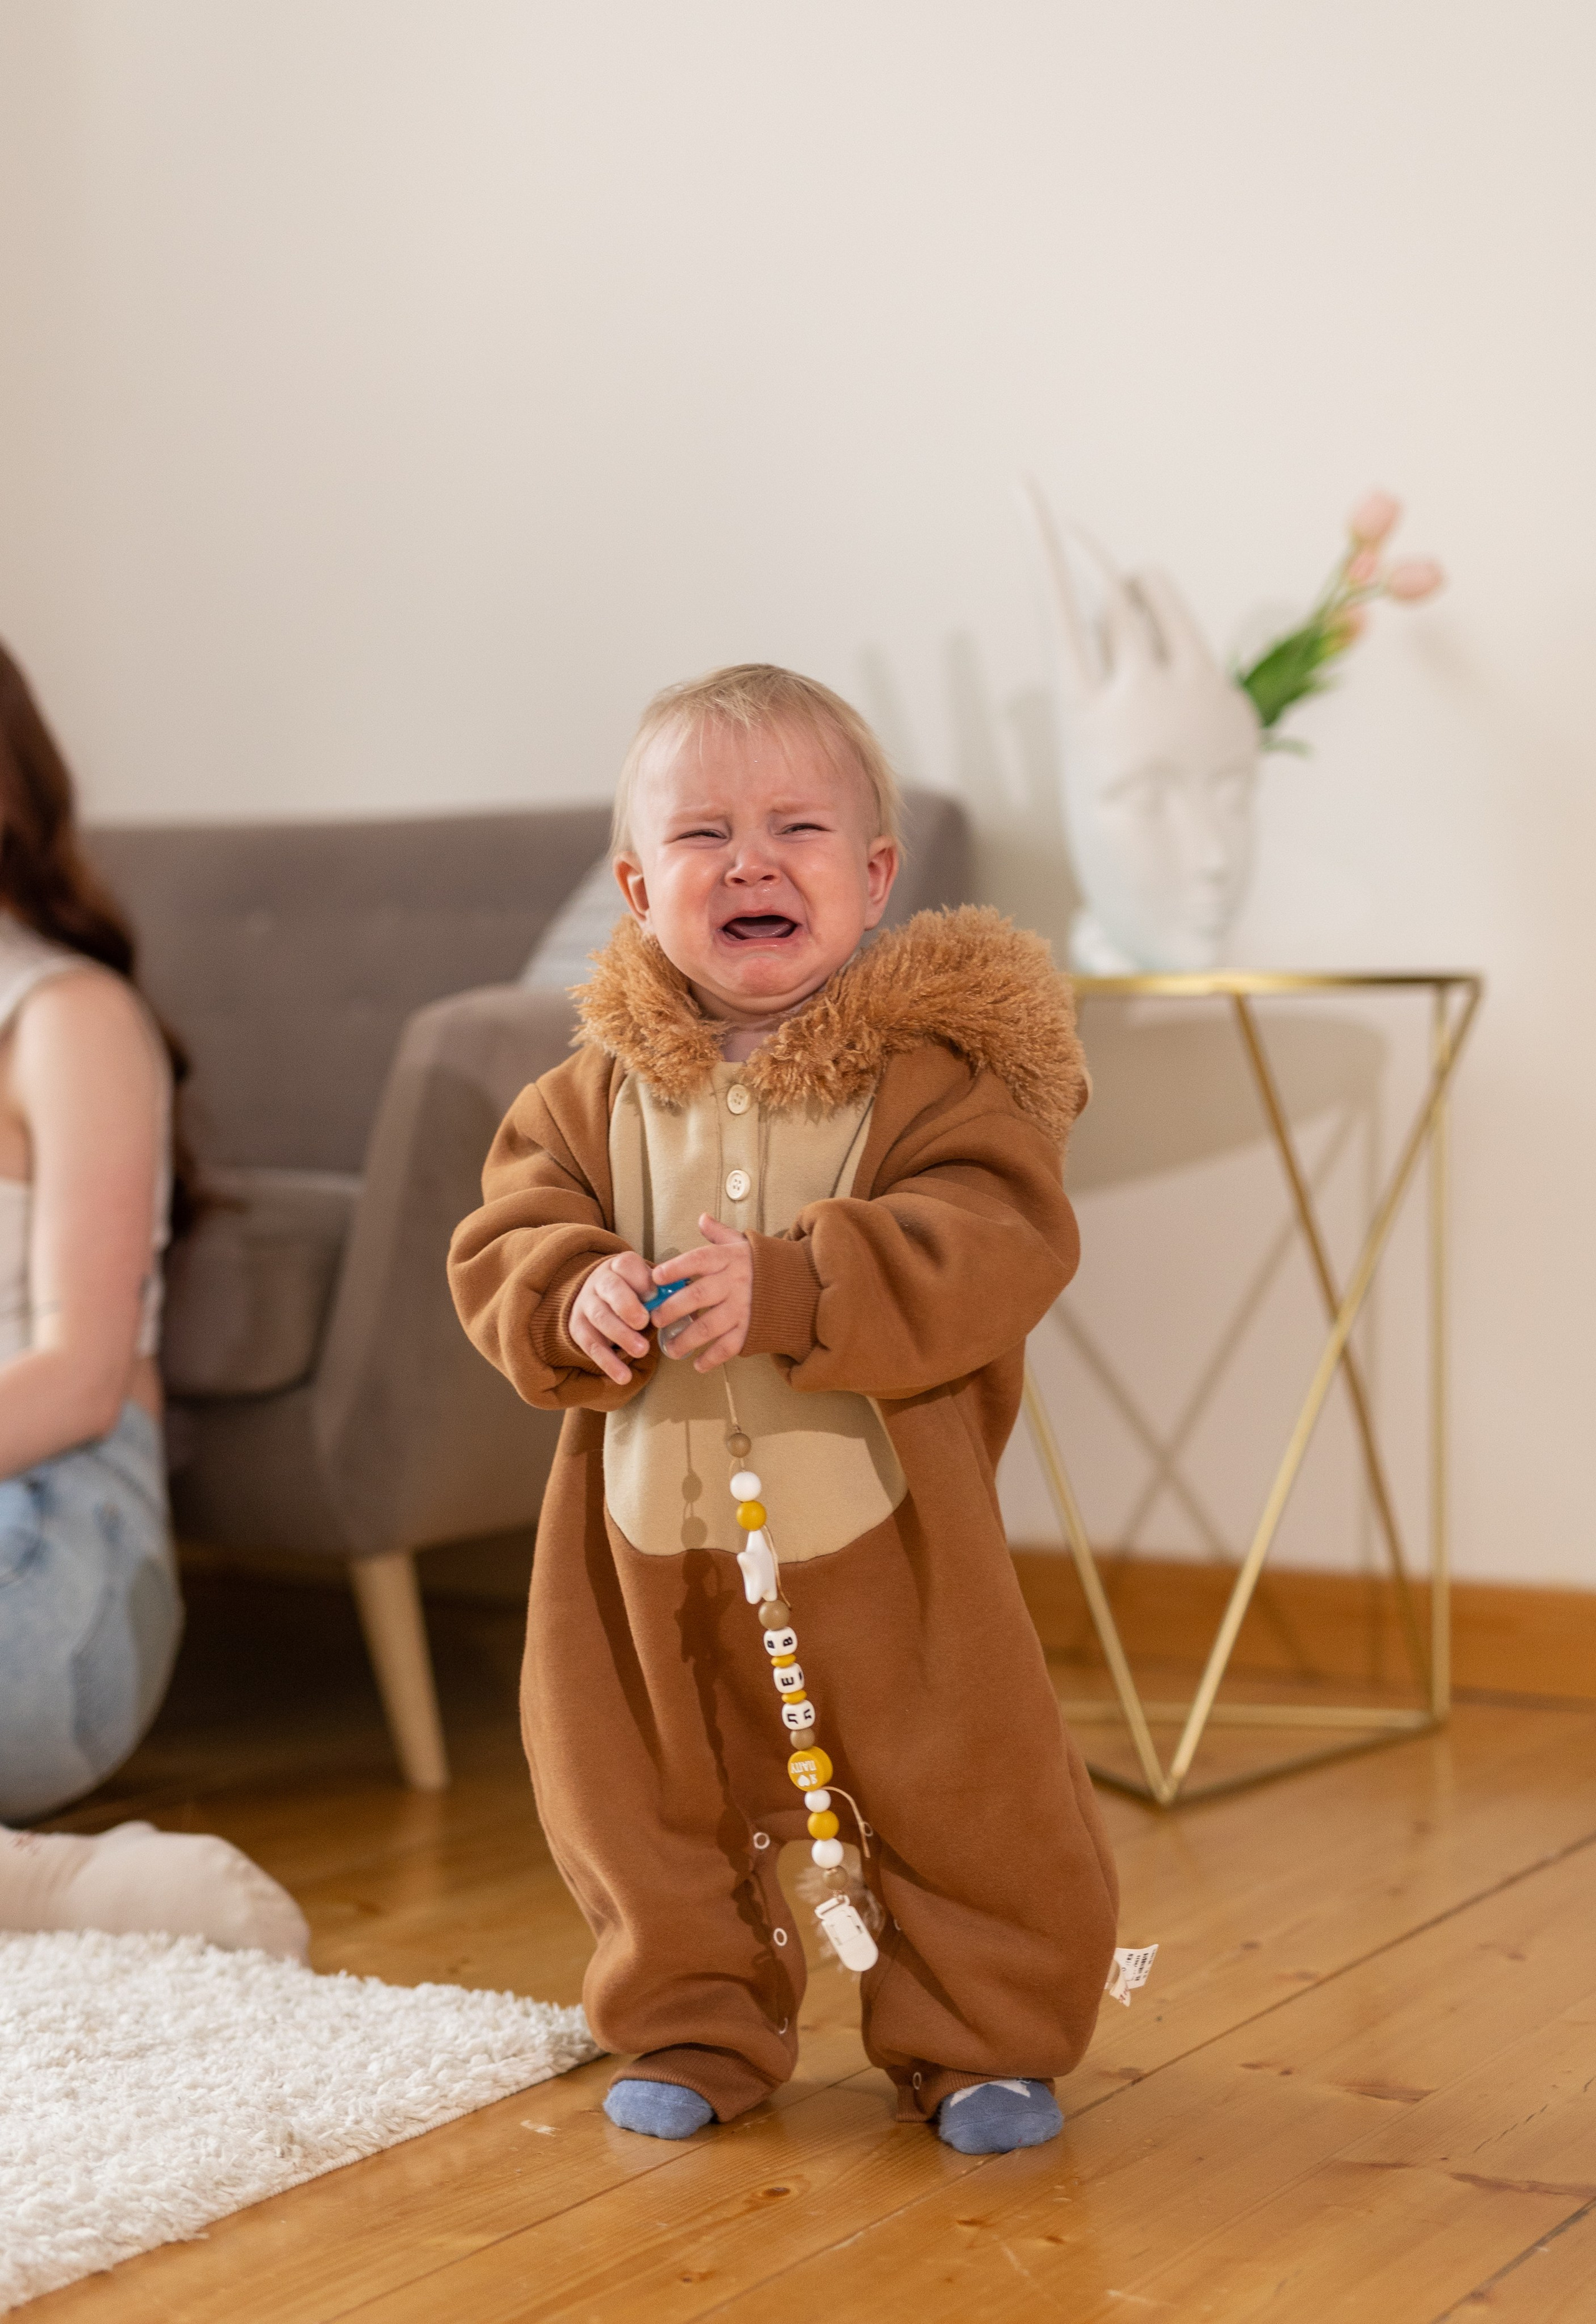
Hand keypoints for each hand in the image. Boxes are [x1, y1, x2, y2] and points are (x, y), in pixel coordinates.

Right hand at [568, 1250, 655, 1384]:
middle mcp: (600, 1281)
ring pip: (600, 1317)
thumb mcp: (648, 1285)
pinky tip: (624, 1376)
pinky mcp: (578, 1328)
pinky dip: (608, 1362)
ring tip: (642, 1352)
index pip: (628, 1266)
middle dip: (627, 1306)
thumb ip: (667, 1294)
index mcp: (621, 1266)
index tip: (655, 1295)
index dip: (641, 1281)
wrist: (598, 1296)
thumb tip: (691, 1307)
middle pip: (611, 1289)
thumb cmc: (635, 1292)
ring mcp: (586, 1304)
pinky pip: (591, 1345)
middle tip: (644, 1323)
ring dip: (621, 1335)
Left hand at [648, 1215, 751, 1372]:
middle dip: (671, 1309)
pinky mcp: (753, 1329)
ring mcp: (744, 1309)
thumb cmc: (766, 1264)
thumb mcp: (744, 1244)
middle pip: (697, 1297)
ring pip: (708, 1327)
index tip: (656, 1277)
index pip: (699, 1260)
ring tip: (668, 1349)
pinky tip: (697, 1365)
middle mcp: (736, 1283)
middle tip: (654, 1319)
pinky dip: (712, 1358)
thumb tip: (702, 1218)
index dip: (676, 1268)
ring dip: (685, 1339)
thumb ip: (719, 1234)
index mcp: (731, 1259)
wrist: (804, 1283)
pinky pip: (729, 1347)